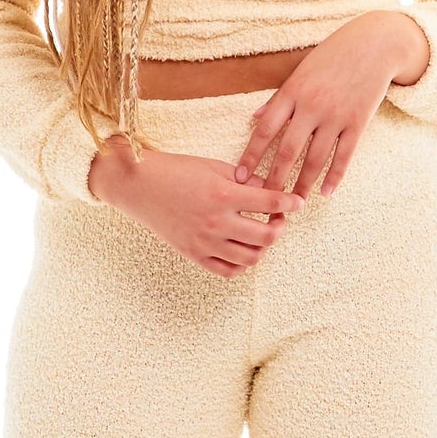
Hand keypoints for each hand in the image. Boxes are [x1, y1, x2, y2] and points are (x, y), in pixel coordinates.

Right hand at [87, 137, 302, 276]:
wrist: (138, 186)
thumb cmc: (175, 170)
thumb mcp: (213, 166)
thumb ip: (244, 181)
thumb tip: (268, 191)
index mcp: (224, 194)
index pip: (271, 202)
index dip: (291, 203)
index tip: (298, 203)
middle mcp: (217, 221)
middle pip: (267, 236)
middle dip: (280, 227)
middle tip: (278, 219)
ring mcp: (205, 241)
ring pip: (251, 257)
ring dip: (263, 247)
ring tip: (260, 234)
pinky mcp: (193, 254)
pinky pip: (228, 270)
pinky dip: (242, 264)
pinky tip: (242, 249)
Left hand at [232, 11, 431, 198]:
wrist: (375, 43)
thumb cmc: (332, 56)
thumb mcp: (300, 72)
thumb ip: (278, 98)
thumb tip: (254, 118)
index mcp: (292, 93)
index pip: (265, 130)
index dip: (251, 156)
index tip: (240, 177)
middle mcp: (312, 106)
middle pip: (287, 151)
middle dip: (274, 180)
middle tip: (265, 202)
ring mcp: (336, 115)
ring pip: (315, 159)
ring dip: (303, 184)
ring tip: (293, 203)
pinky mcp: (359, 122)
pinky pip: (344, 156)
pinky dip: (334, 177)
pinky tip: (325, 193)